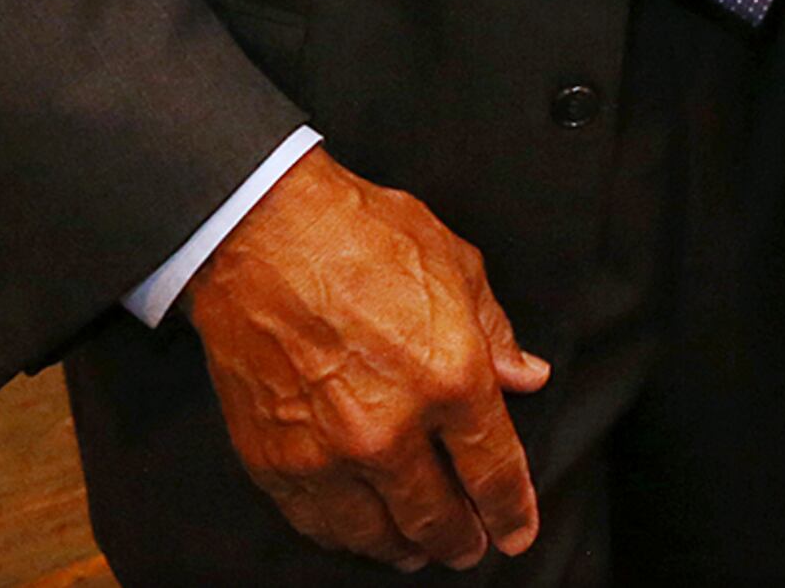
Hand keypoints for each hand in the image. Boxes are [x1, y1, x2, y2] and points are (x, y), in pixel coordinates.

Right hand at [185, 149, 551, 569]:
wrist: (259, 233)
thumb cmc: (361, 235)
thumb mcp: (456, 266)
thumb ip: (495, 333)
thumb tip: (525, 377)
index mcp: (452, 378)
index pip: (495, 471)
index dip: (512, 511)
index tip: (518, 531)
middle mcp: (391, 428)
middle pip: (438, 517)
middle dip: (462, 541)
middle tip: (472, 549)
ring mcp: (327, 452)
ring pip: (376, 533)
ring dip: (405, 549)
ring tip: (419, 552)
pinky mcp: (274, 458)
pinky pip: (318, 522)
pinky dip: (344, 536)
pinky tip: (360, 534)